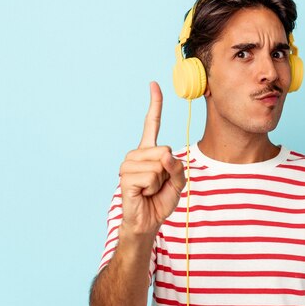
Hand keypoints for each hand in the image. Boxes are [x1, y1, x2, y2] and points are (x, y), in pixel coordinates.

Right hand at [118, 81, 185, 242]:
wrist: (147, 221)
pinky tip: (143, 193)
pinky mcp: (126, 177)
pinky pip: (150, 176)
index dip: (154, 104)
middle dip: (169, 171)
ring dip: (160, 182)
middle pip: (165, 150)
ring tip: (150, 190)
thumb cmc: (160, 200)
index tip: (154, 84)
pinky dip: (152, 188)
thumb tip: (165, 155)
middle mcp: (136, 154)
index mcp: (149, 151)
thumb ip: (177, 166)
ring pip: (158, 164)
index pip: (152, 123)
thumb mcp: (178, 182)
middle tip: (158, 185)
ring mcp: (128, 164)